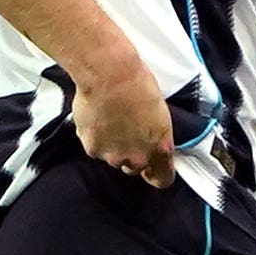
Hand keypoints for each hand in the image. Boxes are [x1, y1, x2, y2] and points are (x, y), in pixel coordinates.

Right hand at [73, 61, 175, 186]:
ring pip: (113, 157)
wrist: (109, 75)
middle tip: (129, 130)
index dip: (158, 173)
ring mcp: (112, 156)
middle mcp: (137, 158)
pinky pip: (95, 147)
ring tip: (112, 119)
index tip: (155, 167)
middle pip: (134, 168)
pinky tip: (98, 118)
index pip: (162, 179)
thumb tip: (152, 142)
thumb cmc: (138, 84)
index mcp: (160, 148)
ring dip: (113, 144)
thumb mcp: (161, 112)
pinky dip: (96, 137)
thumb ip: (157, 137)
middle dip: (132, 153)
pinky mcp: (92, 149)